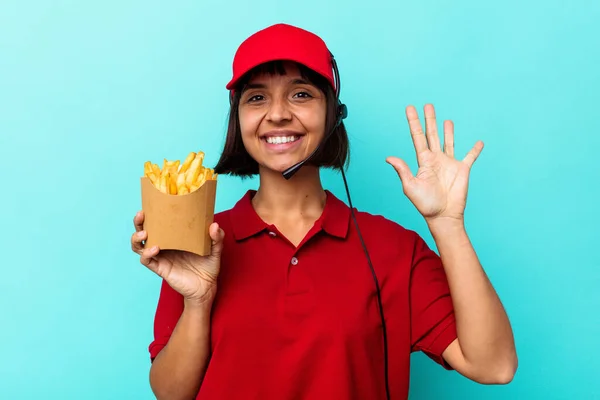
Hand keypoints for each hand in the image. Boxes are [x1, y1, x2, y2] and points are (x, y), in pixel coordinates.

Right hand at [131, 211, 224, 304]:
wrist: (206, 287)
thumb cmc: (208, 266)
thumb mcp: (215, 250)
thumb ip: (217, 238)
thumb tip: (214, 225)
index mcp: (174, 237)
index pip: (158, 223)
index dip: (151, 214)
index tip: (152, 204)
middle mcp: (164, 245)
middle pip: (143, 231)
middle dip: (138, 222)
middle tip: (141, 214)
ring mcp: (160, 257)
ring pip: (139, 246)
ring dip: (137, 238)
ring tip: (145, 233)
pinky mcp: (160, 268)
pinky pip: (146, 260)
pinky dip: (147, 253)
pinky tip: (155, 248)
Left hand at [386, 104, 482, 223]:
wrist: (443, 216)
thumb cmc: (425, 204)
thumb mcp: (410, 186)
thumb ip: (402, 170)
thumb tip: (389, 157)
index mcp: (423, 161)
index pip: (417, 137)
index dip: (414, 122)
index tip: (410, 108)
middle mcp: (435, 159)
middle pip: (432, 135)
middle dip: (429, 120)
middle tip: (428, 105)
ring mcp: (449, 164)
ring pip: (448, 142)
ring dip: (448, 131)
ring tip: (446, 120)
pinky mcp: (463, 170)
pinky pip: (470, 157)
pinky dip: (475, 149)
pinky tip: (479, 142)